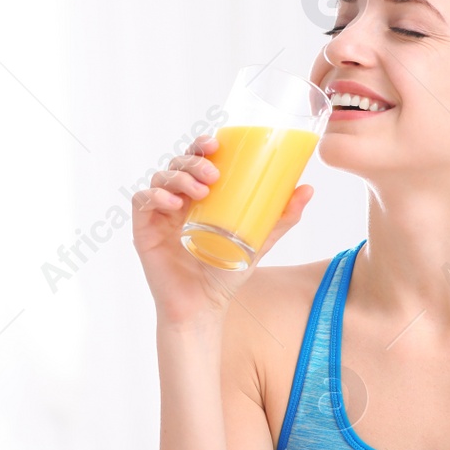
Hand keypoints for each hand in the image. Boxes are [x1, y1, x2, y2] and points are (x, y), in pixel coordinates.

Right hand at [131, 134, 313, 326]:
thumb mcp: (259, 242)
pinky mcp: (144, 230)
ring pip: (161, 178)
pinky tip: (172, 203)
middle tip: (213, 172)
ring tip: (200, 191)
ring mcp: (160, 214)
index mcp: (200, 196)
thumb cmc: (226, 273)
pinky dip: (155, 196)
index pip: (196, 159)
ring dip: (179, 177)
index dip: (202, 145)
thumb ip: (281, 218)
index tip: (217, 142)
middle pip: (178, 164)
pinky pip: (142, 202)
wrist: (203, 307)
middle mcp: (178, 200)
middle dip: (193, 160)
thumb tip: (308, 189)